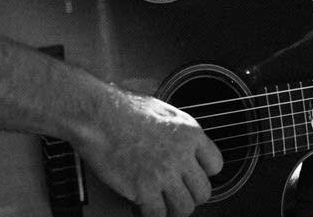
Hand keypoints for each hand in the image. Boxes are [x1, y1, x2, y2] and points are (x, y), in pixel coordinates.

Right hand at [74, 88, 222, 216]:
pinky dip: (151, 215)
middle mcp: (181, 155)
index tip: (192, 175)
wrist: (97, 114)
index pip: (215, 165)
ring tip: (162, 204)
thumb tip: (181, 144)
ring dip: (173, 209)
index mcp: (189, 132)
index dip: (203, 173)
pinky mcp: (144, 189)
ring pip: (185, 208)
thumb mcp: (162, 110)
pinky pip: (158, 215)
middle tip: (177, 194)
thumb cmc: (121, 107)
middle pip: (204, 192)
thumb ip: (177, 131)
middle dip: (190, 195)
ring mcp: (164, 174)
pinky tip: (144, 207)